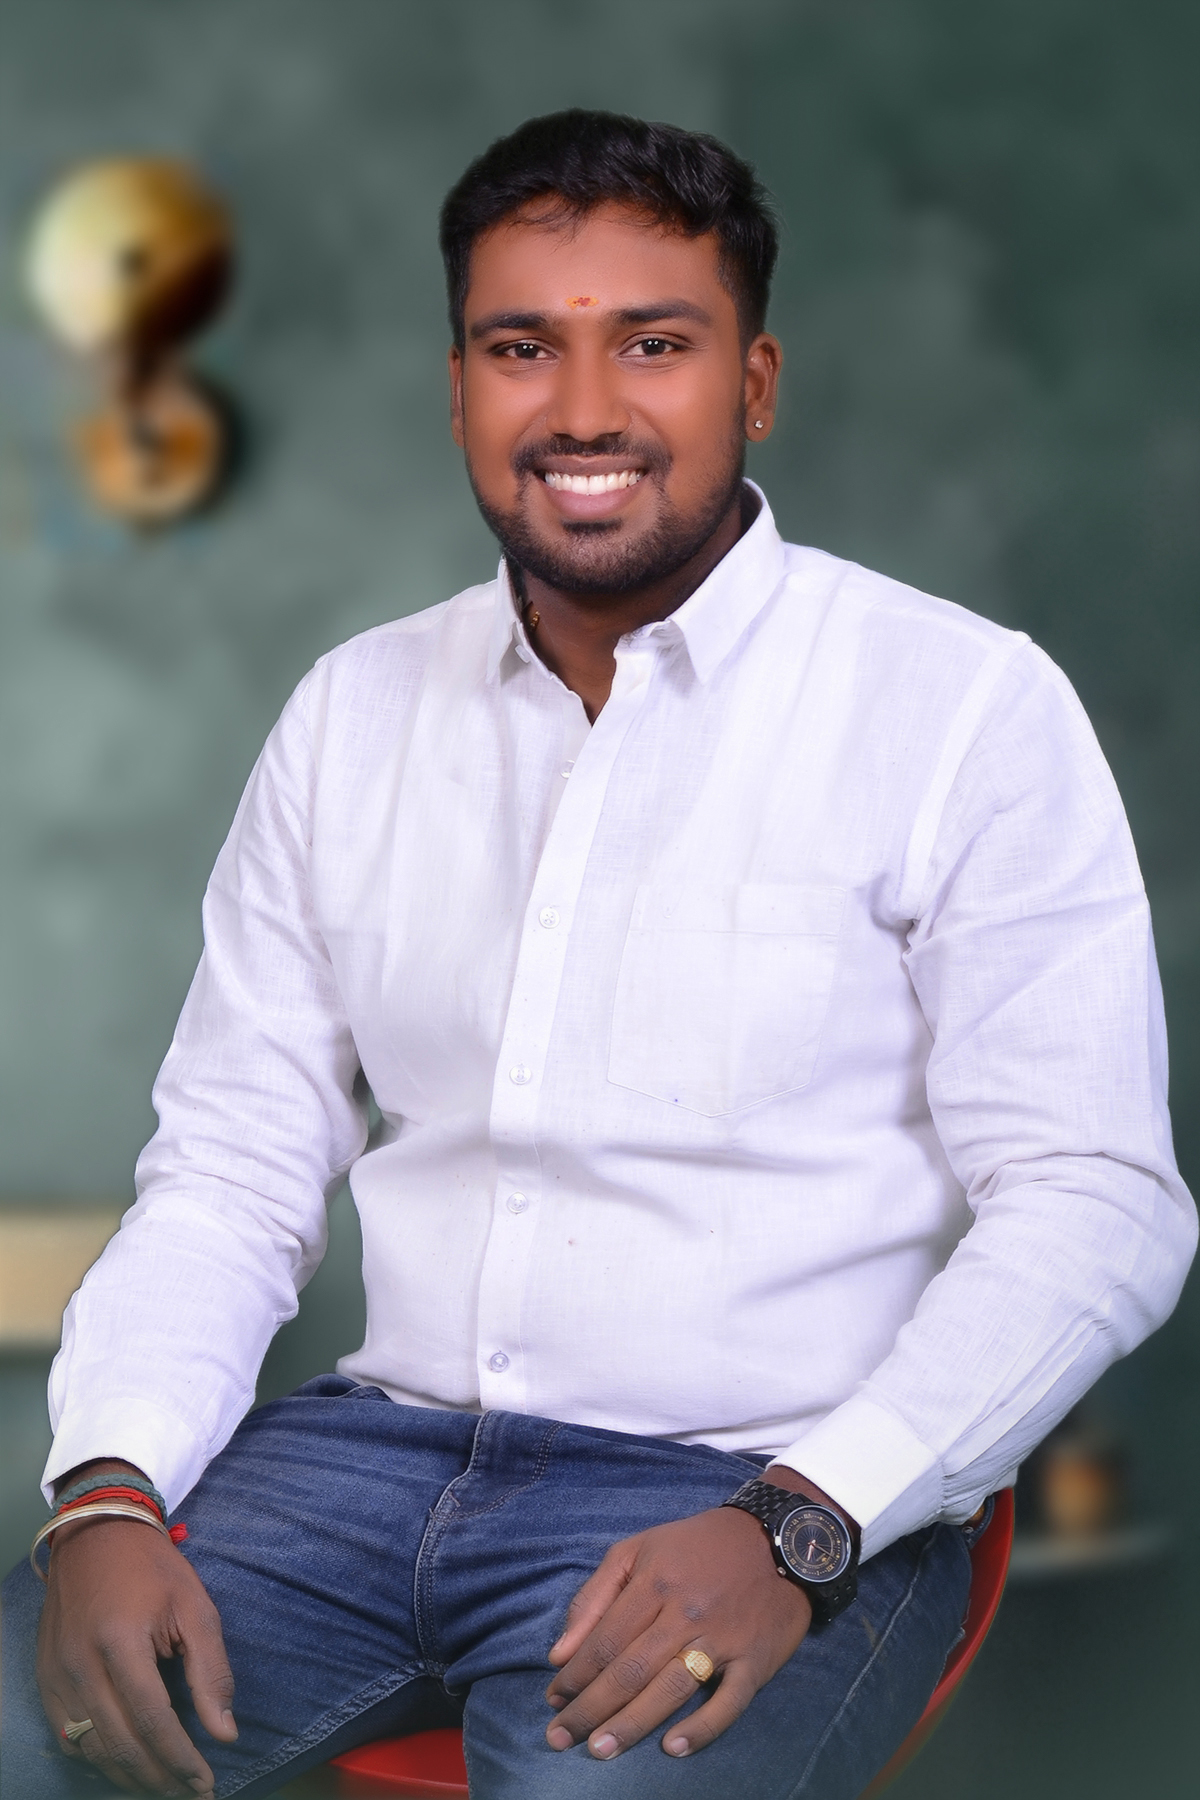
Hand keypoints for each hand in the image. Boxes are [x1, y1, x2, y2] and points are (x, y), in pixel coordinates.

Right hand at [36, 1507, 235, 1796]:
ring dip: (129, 1776)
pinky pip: (69, 1737)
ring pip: (92, 1750)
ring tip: (164, 1786)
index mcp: (122, 1644)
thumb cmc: (152, 1568)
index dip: (182, 1761)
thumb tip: (224, 1733)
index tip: (207, 1783)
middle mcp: (82, 1666)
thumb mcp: (195, 1607)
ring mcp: (57, 1676)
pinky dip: (98, 1759)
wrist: (96, 1534)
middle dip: (159, 1778)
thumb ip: (210, 1672)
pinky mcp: (46, 1678)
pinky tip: (125, 1764)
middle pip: (121, 1745)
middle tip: (189, 1792)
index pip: (155, 1723)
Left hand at [544, 1501, 810, 1761]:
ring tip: (600, 1749)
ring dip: (631, 1724)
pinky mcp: (755, 1661)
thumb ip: (595, 1597)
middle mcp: (685, 1613)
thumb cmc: (697, 1546)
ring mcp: (722, 1640)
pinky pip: (728, 1703)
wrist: (777, 1539)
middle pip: (630, 1670)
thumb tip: (561, 1653)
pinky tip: (672, 1748)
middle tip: (560, 1737)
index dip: (575, 1675)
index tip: (552, 1700)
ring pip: (670, 1689)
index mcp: (655, 1583)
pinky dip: (701, 1728)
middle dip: (590, 1708)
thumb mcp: (639, 1549)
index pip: (605, 1641)